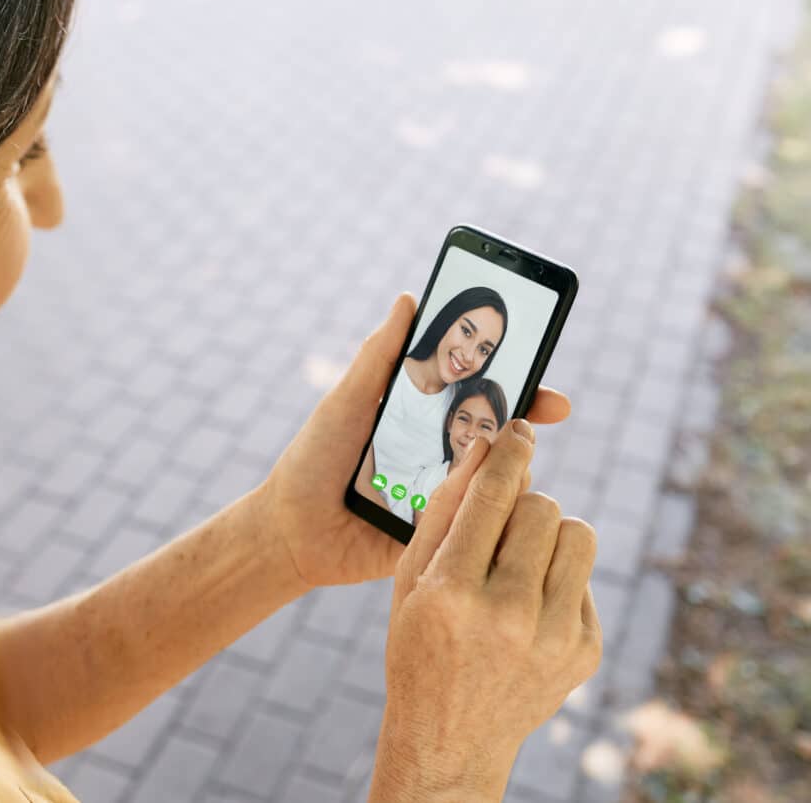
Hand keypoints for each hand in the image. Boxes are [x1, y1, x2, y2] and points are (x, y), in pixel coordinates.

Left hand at [257, 293, 571, 589]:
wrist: (288, 528)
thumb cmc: (314, 459)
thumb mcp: (346, 401)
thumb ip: (379, 356)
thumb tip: (410, 298)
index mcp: (424, 423)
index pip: (481, 397)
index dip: (517, 382)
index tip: (540, 364)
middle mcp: (442, 459)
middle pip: (502, 439)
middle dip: (529, 422)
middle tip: (549, 407)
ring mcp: (445, 500)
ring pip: (498, 481)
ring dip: (507, 465)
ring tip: (494, 451)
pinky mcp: (440, 539)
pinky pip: (476, 526)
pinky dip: (485, 510)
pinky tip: (483, 499)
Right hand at [369, 421, 602, 802]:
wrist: (450, 735)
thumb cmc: (419, 643)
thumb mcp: (409, 578)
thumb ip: (444, 511)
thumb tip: (482, 449)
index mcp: (452, 592)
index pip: (493, 498)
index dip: (510, 454)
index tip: (520, 427)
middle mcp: (507, 614)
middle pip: (542, 508)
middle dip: (522, 504)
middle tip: (501, 525)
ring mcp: (553, 637)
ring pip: (577, 534)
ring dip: (549, 533)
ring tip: (521, 557)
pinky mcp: (585, 651)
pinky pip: (584, 578)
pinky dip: (557, 577)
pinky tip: (528, 604)